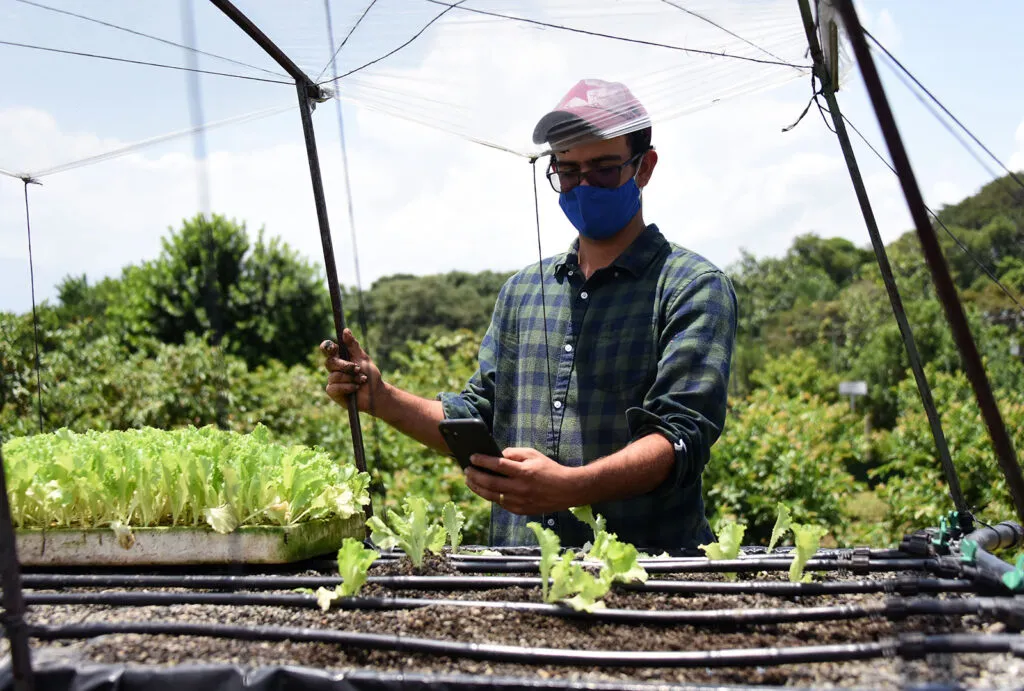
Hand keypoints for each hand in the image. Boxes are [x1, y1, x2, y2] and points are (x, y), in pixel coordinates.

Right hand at [320, 329, 384, 413]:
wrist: (376, 394)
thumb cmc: (370, 375)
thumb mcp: (363, 358)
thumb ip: (353, 346)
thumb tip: (345, 330)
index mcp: (340, 358)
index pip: (328, 349)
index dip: (327, 347)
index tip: (333, 347)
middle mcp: (334, 368)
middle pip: (330, 362)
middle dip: (345, 366)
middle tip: (357, 369)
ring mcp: (332, 380)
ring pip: (334, 376)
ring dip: (350, 378)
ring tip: (361, 381)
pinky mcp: (333, 392)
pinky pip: (334, 387)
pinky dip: (347, 387)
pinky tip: (355, 388)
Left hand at [464, 447, 580, 514]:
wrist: (567, 490)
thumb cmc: (549, 469)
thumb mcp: (534, 455)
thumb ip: (515, 453)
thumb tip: (498, 455)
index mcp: (524, 472)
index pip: (498, 465)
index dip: (483, 461)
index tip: (472, 457)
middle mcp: (520, 488)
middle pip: (490, 482)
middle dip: (475, 476)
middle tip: (466, 470)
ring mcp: (520, 501)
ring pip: (492, 496)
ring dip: (478, 488)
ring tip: (469, 481)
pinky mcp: (521, 510)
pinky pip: (500, 503)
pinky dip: (490, 496)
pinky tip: (483, 490)